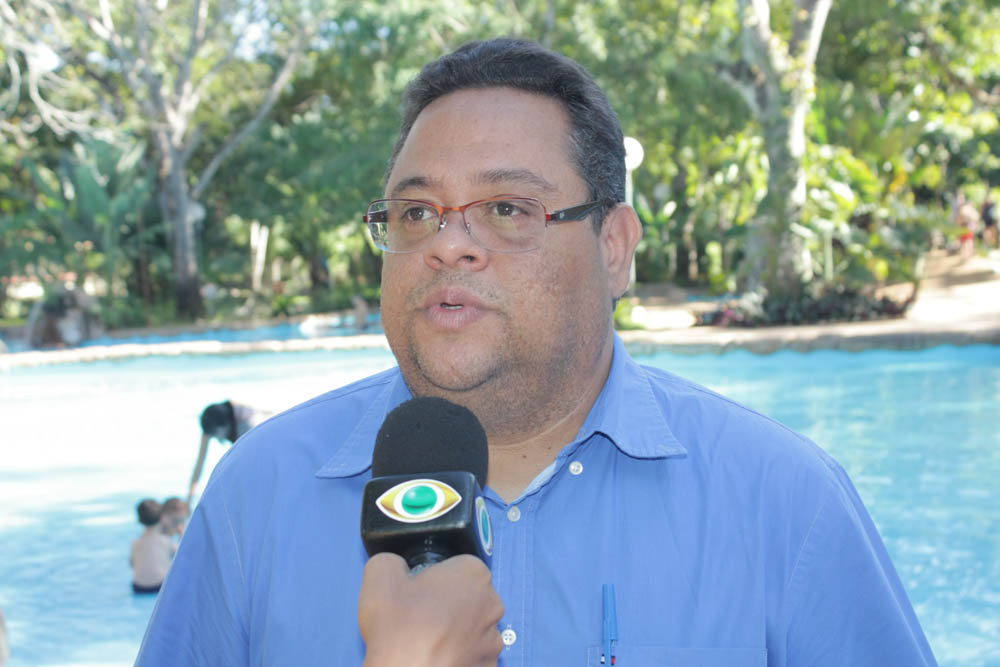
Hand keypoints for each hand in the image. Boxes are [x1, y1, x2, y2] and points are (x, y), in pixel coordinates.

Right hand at [359, 553, 503, 666]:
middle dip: (447, 604)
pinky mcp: (490, 666)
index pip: (456, 566)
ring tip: (425, 641)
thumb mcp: (380, 576)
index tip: (416, 592)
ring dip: (454, 631)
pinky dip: (458, 655)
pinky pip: (473, 654)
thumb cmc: (400, 630)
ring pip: (472, 626)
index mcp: (473, 573)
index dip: (433, 578)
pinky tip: (436, 657)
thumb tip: (395, 566)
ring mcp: (493, 638)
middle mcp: (492, 603)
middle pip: (467, 595)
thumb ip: (391, 560)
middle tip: (418, 617)